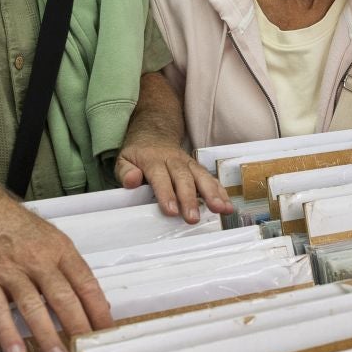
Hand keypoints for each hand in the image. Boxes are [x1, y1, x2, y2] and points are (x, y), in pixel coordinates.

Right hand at [0, 203, 112, 351]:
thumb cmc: (15, 226)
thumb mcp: (50, 238)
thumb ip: (69, 269)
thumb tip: (94, 302)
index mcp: (59, 250)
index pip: (86, 283)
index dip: (99, 310)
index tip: (108, 333)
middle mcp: (38, 260)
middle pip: (64, 297)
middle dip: (79, 327)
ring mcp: (10, 270)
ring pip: (33, 306)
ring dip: (47, 336)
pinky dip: (7, 332)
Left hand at [116, 136, 234, 222]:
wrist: (154, 133)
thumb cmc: (138, 154)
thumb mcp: (123, 159)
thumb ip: (125, 172)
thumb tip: (132, 181)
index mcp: (152, 160)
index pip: (160, 177)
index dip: (166, 194)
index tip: (171, 211)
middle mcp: (173, 160)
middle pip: (183, 178)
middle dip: (190, 199)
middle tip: (193, 218)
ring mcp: (188, 163)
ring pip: (201, 177)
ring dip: (212, 194)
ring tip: (220, 209)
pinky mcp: (197, 168)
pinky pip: (210, 179)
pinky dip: (220, 192)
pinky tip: (228, 206)